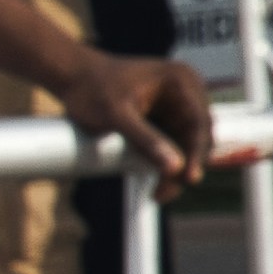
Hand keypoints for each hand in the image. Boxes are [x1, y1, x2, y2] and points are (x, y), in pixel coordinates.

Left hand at [53, 47, 215, 183]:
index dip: (196, 152)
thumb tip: (175, 167)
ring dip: (177, 171)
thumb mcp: (116, 115)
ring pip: (188, 146)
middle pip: (198, 136)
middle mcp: (186, 92)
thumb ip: (145, 139)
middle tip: (163, 193)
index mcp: (180, 80)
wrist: (73, 79)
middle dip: (185, 166)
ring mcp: (178, 106)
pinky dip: (166, 166)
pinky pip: (175, 147)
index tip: (189, 178)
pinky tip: (156, 186)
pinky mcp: (167, 119)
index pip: (199, 121)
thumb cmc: (91, 89)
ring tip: (158, 194)